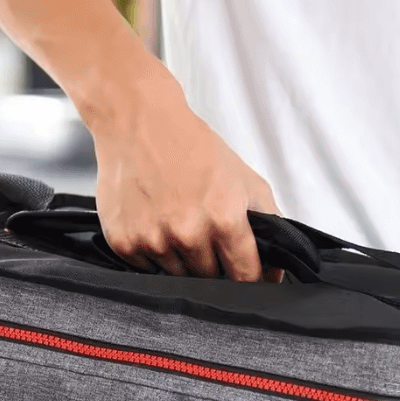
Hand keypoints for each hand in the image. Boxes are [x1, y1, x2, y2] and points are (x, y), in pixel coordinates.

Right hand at [88, 72, 279, 281]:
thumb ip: (268, 222)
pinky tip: (152, 222)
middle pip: (209, 278)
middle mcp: (188, 233)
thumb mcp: (244, 178)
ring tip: (174, 221)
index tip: (244, 273)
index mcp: (223, 218)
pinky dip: (152, 252)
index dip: (247, 277)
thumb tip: (274, 268)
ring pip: (177, 276)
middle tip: (200, 228)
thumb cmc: (192, 148)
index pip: (244, 276)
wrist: (139, 121)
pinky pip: (146, 269)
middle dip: (211, 262)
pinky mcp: (124, 243)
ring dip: (180, 258)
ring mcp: (154, 240)